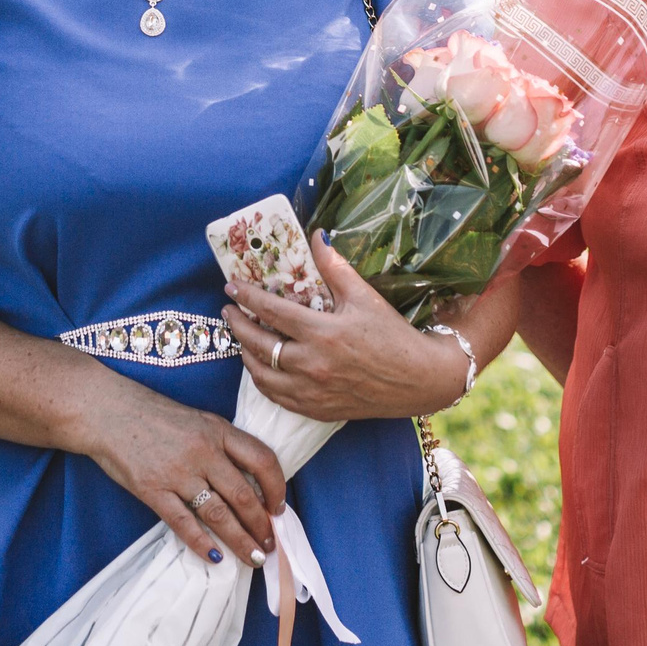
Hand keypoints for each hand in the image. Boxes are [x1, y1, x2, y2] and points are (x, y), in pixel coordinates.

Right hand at [73, 380, 286, 565]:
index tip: (279, 508)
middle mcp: (202, 450)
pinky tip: (216, 558)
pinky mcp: (152, 489)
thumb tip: (249, 482)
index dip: (277, 488)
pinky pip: (183, 523)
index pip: (262, 459)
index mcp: (217, 429)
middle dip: (261, 525)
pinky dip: (202, 544)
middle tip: (269, 545)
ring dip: (240, 540)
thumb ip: (221, 445)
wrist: (106, 410)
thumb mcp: (196, 419)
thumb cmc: (152, 415)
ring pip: (218, 514)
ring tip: (252, 557)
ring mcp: (176, 471)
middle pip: (243, 494)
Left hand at [223, 238, 471, 421]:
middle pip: (259, 344)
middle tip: (228, 312)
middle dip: (237, 325)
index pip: (271, 311)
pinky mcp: (317, 409)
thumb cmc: (393, 335)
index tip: (231, 286)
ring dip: (246, 355)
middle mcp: (312, 365)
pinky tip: (261, 368)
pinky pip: (277, 397)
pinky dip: (263, 381)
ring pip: (262, 375)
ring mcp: (313, 391)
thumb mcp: (364, 296)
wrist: (418, 379)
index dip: (247, 297)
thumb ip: (335, 267)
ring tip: (241, 339)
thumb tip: (316, 236)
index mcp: (322, 333)